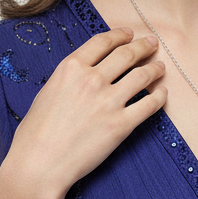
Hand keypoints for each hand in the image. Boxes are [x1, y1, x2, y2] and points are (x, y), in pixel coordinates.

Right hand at [2, 28, 166, 198]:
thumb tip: (88, 71)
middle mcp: (92, 80)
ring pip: (142, 75)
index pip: (103, 42)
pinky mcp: (121, 125)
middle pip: (127, 54)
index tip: (130, 34)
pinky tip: (162, 93)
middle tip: (152, 43)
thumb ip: (70, 77)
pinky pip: (149, 104)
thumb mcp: (48, 91)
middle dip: (143, 46)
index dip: (120, 35)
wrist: (39, 164)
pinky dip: (160, 96)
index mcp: (71, 68)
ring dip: (155, 68)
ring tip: (161, 67)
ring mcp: (109, 102)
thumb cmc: (36, 133)